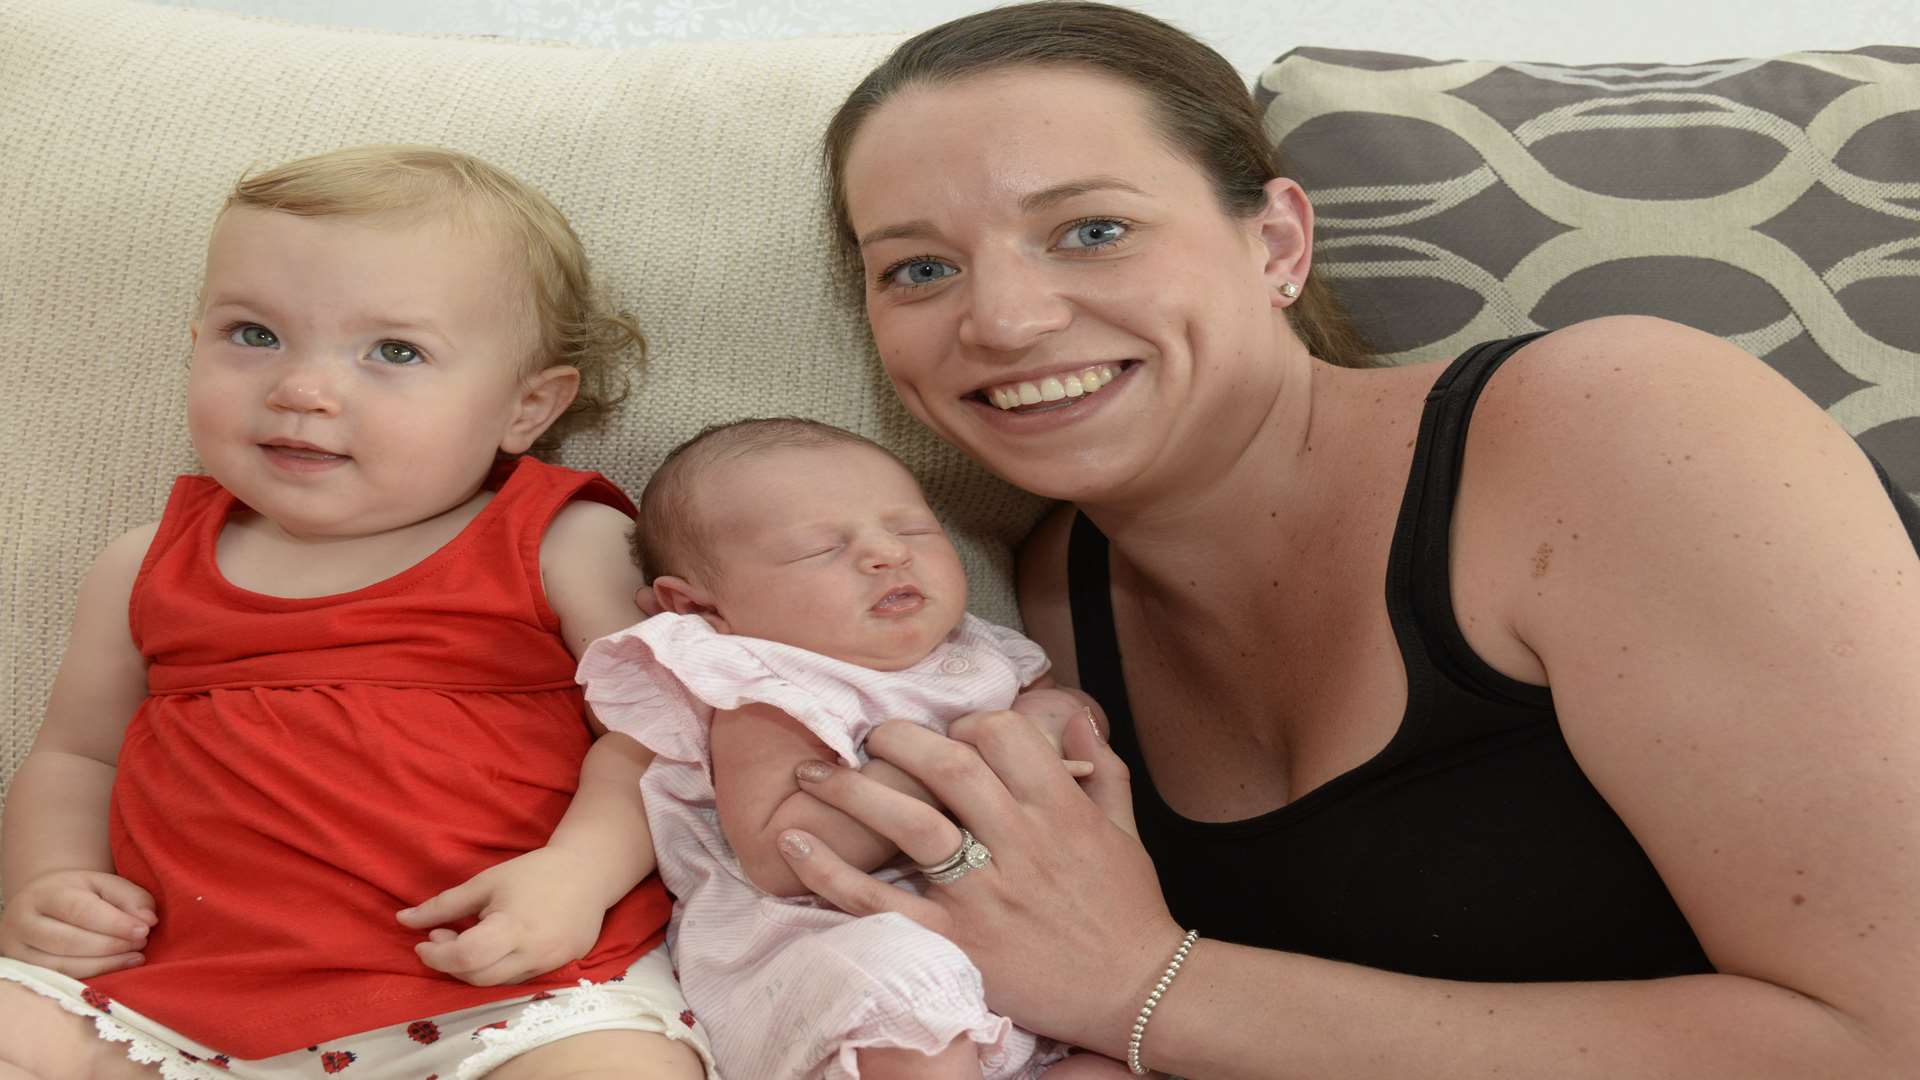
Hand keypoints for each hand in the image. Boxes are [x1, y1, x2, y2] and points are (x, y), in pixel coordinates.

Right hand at [0, 869, 155, 977]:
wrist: (39, 903)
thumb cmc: (77, 893)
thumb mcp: (104, 884)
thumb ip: (130, 898)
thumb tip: (148, 920)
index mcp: (45, 894)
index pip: (80, 910)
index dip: (115, 923)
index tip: (144, 930)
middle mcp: (23, 922)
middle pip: (69, 941)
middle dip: (111, 946)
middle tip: (141, 944)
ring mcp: (17, 950)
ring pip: (62, 966)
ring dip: (105, 964)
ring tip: (134, 957)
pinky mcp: (23, 971)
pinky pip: (60, 980)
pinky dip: (92, 976)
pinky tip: (117, 969)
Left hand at [397, 847, 607, 985]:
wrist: (589, 871)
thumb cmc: (534, 872)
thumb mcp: (486, 882)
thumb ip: (443, 905)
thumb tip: (402, 920)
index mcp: (514, 927)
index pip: (465, 958)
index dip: (437, 956)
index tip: (424, 941)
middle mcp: (535, 953)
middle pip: (478, 978)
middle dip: (451, 963)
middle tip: (442, 938)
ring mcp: (552, 964)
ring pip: (498, 983)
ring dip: (473, 968)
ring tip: (468, 940)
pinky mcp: (563, 967)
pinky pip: (520, 978)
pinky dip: (499, 968)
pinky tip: (496, 946)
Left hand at [774, 710, 1181, 1056]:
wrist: (1135, 992)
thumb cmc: (1127, 909)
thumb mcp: (1126, 829)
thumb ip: (1102, 768)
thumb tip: (1074, 717)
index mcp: (1060, 809)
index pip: (1002, 735)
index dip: (967, 721)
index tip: (949, 732)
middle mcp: (1020, 844)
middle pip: (949, 766)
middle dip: (900, 739)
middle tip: (873, 736)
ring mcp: (985, 895)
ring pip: (911, 823)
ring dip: (854, 791)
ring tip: (815, 776)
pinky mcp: (956, 942)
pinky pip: (882, 902)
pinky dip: (832, 872)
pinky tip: (795, 844)